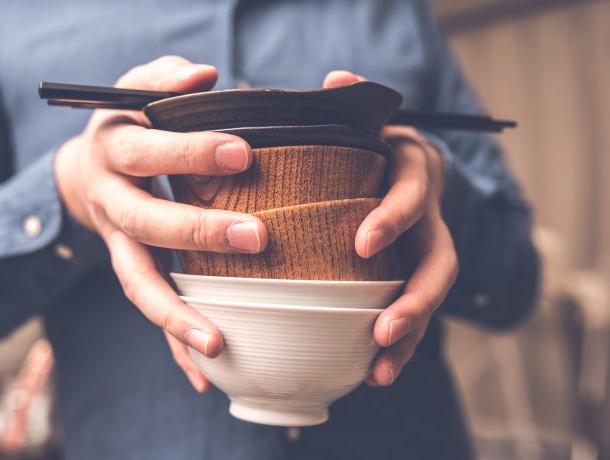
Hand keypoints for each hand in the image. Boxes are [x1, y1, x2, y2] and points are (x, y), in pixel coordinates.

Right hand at [55, 56, 267, 392]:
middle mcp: (111, 203)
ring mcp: (119, 245)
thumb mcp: (138, 89)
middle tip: (257, 238)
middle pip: (146, 223)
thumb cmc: (130, 124)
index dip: (190, 152)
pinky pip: (152, 309)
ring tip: (218, 345)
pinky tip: (204, 377)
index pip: (149, 151)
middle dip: (198, 233)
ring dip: (175, 317)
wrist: (87, 167)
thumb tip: (207, 73)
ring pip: (139, 285)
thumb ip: (169, 78)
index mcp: (114, 152)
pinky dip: (173, 347)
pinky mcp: (134, 271)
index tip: (242, 152)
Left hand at [324, 71, 458, 385]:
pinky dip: (399, 342)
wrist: (400, 160)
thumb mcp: (365, 117)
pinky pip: (413, 310)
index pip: (409, 195)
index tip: (361, 243)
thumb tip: (336, 80)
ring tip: (382, 370)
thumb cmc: (371, 140)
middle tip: (385, 327)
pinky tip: (374, 370)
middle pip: (437, 262)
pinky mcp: (412, 273)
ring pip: (430, 298)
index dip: (392, 217)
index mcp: (412, 174)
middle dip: (415, 297)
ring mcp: (425, 249)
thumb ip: (352, 101)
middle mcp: (428, 217)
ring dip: (410, 334)